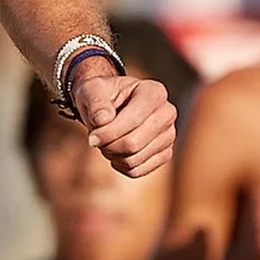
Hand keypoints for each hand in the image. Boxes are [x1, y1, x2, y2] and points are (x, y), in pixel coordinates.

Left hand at [73, 60, 176, 177]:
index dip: (108, 132)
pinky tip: (114, 153)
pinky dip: (120, 166)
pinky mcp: (165, 153)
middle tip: (96, 139)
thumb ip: (95, 102)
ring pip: (135, 159)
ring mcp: (169, 135)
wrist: (109, 104)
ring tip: (105, 142)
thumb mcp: (91, 89)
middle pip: (134, 143)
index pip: (134, 119)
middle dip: (108, 146)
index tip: (91, 136)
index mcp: (154, 91)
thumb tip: (103, 120)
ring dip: (112, 156)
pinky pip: (138, 170)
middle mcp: (167, 113)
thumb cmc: (100, 94)